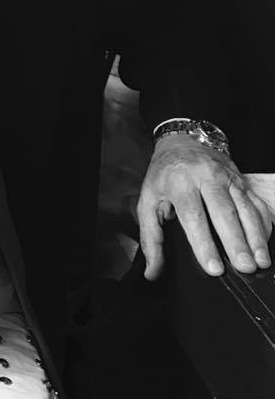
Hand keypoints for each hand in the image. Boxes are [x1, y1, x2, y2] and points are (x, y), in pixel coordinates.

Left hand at [137, 134, 271, 280]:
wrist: (182, 140)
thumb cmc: (164, 175)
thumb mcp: (148, 200)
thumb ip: (150, 237)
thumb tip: (152, 271)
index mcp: (179, 182)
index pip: (193, 215)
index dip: (204, 243)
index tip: (214, 268)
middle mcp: (205, 177)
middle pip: (224, 212)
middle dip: (236, 242)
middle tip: (245, 267)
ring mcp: (226, 177)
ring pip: (244, 208)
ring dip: (255, 236)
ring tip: (261, 260)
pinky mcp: (241, 180)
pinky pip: (256, 202)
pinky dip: (263, 223)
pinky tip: (265, 242)